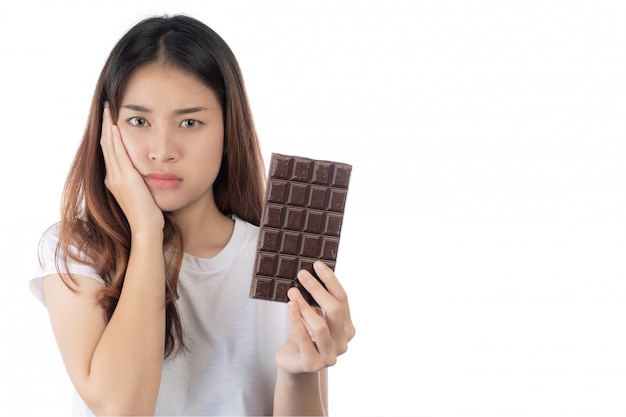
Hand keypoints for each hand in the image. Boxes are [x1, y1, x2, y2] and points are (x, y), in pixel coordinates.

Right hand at [100, 102, 163, 233]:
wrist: (146, 229)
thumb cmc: (149, 215)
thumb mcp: (143, 193)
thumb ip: (141, 182)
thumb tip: (147, 173)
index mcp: (115, 180)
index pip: (109, 152)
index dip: (108, 134)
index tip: (109, 118)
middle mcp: (112, 177)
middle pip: (105, 145)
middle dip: (105, 124)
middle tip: (106, 106)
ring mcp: (117, 178)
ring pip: (109, 146)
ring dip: (108, 126)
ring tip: (108, 109)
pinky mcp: (126, 179)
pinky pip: (119, 155)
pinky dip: (115, 140)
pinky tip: (115, 127)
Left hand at [276, 261, 355, 373]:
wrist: (292, 362)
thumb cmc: (304, 335)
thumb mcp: (314, 317)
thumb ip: (317, 302)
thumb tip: (309, 274)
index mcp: (347, 328)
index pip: (342, 299)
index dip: (330, 280)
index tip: (317, 265)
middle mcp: (343, 342)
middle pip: (334, 310)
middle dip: (318, 289)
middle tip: (302, 274)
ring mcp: (330, 356)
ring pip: (320, 326)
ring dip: (305, 306)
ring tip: (292, 291)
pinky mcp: (313, 364)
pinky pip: (304, 339)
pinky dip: (296, 320)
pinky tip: (290, 306)